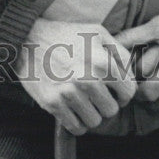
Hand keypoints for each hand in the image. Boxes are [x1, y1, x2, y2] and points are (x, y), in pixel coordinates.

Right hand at [16, 19, 136, 135]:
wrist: (26, 39)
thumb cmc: (64, 34)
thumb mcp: (96, 31)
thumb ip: (119, 51)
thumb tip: (132, 73)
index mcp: (102, 61)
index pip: (129, 92)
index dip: (123, 91)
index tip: (114, 88)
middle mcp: (87, 79)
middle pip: (112, 110)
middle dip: (106, 102)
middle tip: (95, 92)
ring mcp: (69, 93)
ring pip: (95, 121)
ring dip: (91, 112)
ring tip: (82, 98)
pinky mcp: (52, 103)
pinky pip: (77, 127)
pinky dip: (76, 121)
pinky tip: (71, 107)